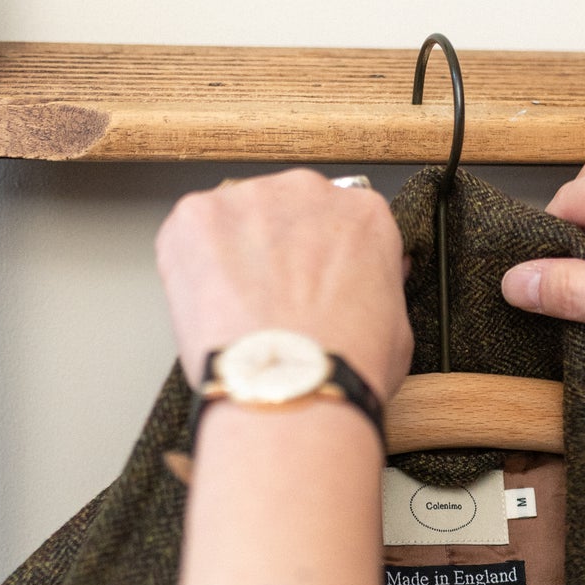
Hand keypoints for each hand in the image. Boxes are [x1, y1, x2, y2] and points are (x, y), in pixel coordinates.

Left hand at [155, 170, 413, 401]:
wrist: (288, 392)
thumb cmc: (343, 370)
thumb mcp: (396, 330)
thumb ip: (382, 287)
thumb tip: (375, 278)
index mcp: (362, 214)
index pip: (340, 219)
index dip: (323, 258)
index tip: (312, 284)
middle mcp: (308, 192)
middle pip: (286, 210)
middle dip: (277, 250)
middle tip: (274, 301)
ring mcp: (248, 200)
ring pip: (237, 220)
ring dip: (234, 257)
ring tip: (240, 311)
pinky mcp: (197, 217)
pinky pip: (189, 233)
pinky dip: (192, 266)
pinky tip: (210, 306)